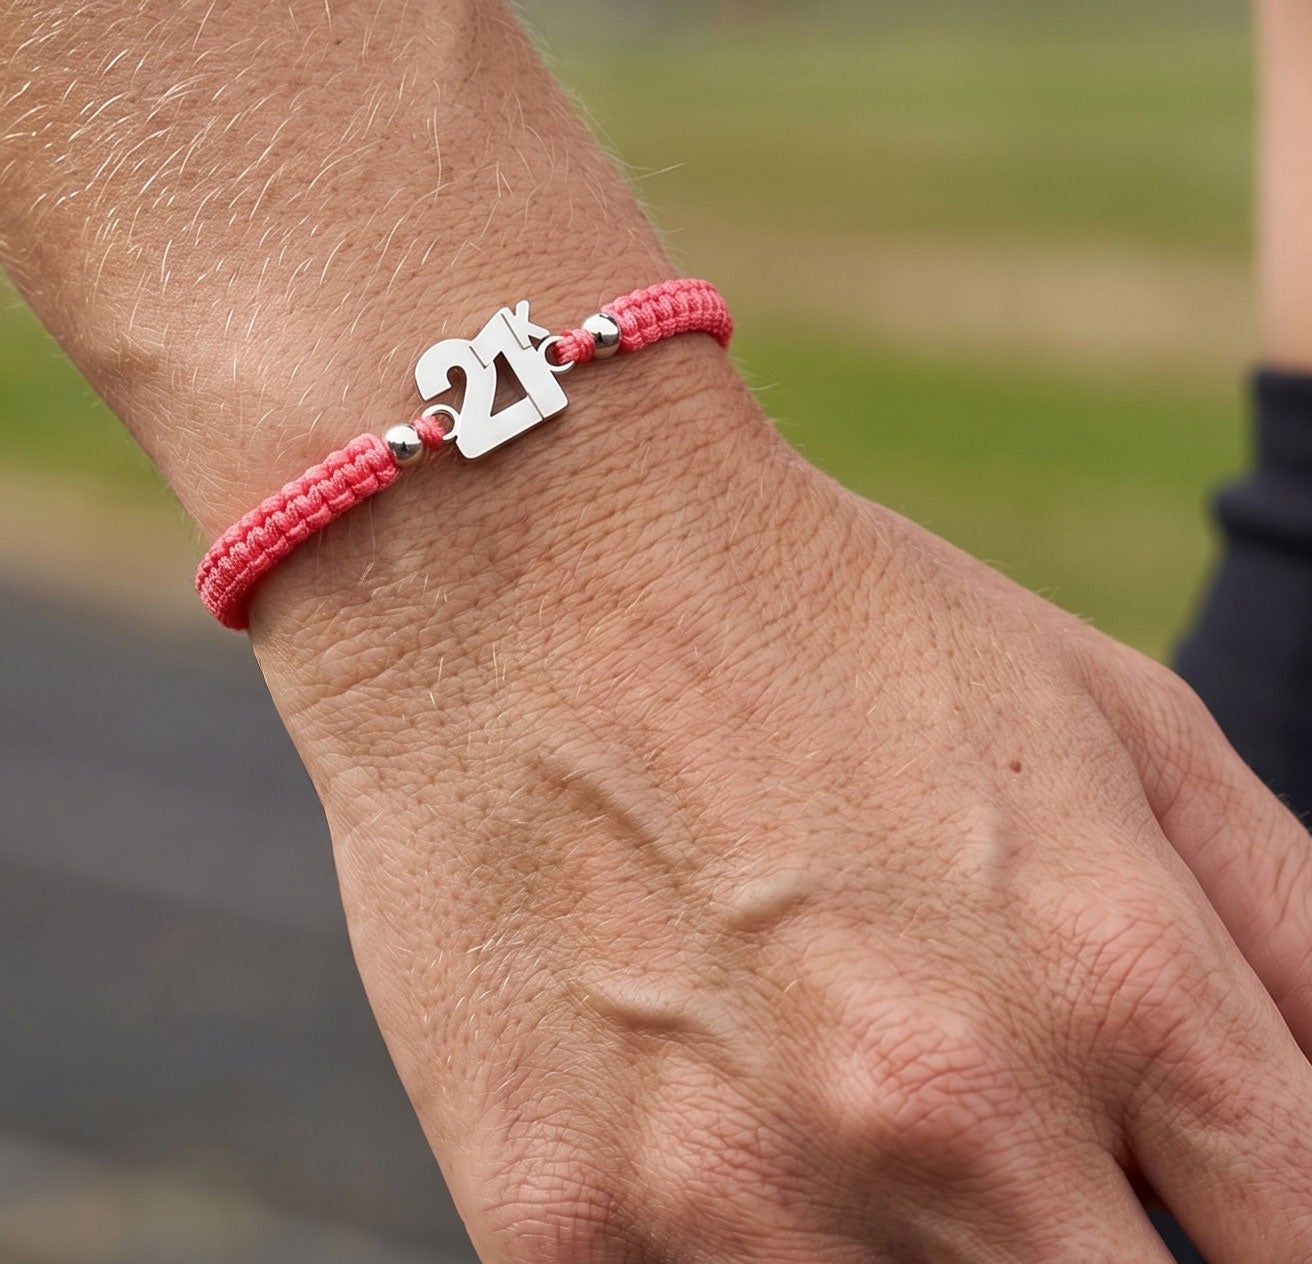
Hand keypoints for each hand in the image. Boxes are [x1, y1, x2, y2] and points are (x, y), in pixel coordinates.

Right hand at [254, 342, 1311, 1262]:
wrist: (518, 557)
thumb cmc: (815, 611)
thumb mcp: (1100, 713)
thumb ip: (1289, 935)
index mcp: (1110, 984)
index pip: (1307, 1250)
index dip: (1275, 1244)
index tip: (1198, 1205)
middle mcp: (940, 1113)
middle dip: (1083, 1237)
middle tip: (993, 1128)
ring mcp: (736, 1192)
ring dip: (894, 1234)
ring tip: (823, 1078)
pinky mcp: (559, 1225)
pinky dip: (718, 1230)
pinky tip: (688, 1099)